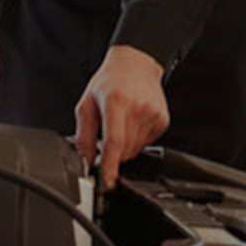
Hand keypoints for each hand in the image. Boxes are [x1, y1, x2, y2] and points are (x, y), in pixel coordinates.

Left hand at [73, 45, 167, 189]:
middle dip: (113, 152)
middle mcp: (137, 108)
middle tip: (107, 133)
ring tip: (121, 123)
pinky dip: (136, 139)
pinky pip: (146, 143)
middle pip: (124, 150)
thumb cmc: (109, 82)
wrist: (136, 64)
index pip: (114, 143)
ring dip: (125, 146)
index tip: (107, 181)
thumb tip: (87, 160)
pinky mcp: (162, 119)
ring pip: (135, 150)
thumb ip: (83, 135)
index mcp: (116, 102)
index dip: (110, 166)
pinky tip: (133, 122)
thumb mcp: (86, 103)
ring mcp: (153, 114)